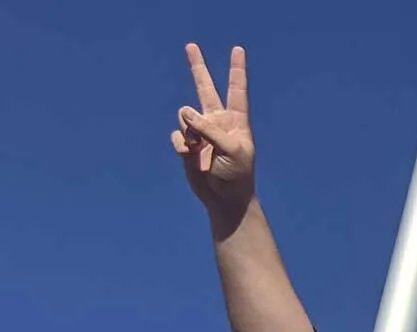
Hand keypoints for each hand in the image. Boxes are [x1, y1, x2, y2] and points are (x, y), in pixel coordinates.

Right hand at [173, 44, 255, 224]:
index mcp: (236, 121)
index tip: (238, 50)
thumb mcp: (232, 151)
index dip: (236, 69)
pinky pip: (177, 135)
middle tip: (190, 46)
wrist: (225, 199)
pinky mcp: (187, 144)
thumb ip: (210, 129)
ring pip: (185, 116)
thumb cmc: (237, 175)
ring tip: (199, 148)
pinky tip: (189, 156)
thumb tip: (185, 112)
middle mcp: (217, 122)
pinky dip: (181, 145)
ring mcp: (200, 132)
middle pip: (205, 88)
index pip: (236, 90)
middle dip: (197, 67)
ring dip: (189, 131)